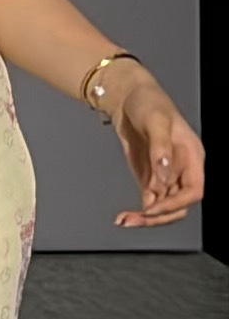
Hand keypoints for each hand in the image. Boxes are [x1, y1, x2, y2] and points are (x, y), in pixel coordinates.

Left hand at [106, 73, 204, 227]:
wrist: (128, 97)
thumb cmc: (148, 102)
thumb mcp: (156, 120)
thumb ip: (161, 148)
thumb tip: (163, 175)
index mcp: (192, 156)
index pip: (193, 190)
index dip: (176, 203)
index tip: (154, 208)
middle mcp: (181, 169)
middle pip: (179, 205)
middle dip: (160, 216)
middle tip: (136, 219)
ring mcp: (165, 175)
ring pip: (164, 206)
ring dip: (147, 217)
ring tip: (125, 220)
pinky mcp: (149, 177)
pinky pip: (150, 201)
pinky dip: (140, 211)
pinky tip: (125, 216)